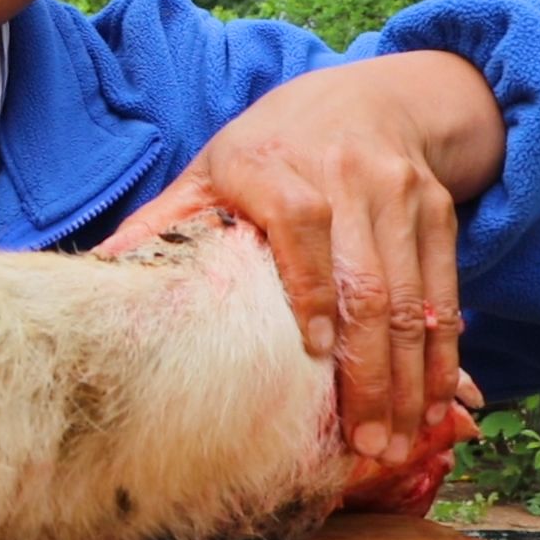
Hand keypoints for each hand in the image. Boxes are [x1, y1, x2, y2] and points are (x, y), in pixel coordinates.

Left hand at [97, 51, 503, 466]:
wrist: (365, 96)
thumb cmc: (266, 149)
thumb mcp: (208, 171)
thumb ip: (160, 223)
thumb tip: (96, 269)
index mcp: (268, 163)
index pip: (299, 222)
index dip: (309, 287)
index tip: (313, 350)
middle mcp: (341, 174)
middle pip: (365, 278)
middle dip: (370, 369)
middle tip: (367, 442)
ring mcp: (396, 193)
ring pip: (410, 296)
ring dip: (409, 376)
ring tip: (397, 440)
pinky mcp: (436, 210)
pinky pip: (443, 291)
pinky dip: (442, 351)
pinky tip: (435, 401)